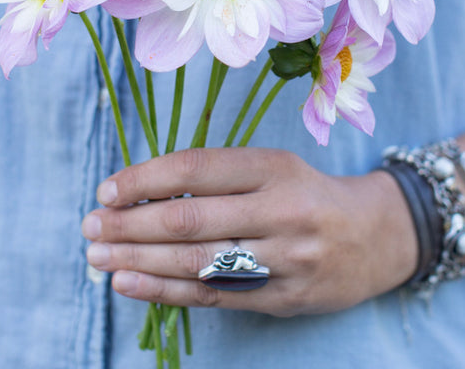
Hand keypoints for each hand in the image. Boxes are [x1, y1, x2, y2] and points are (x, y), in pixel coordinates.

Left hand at [82, 148, 416, 316]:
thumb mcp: (272, 167)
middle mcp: (281, 209)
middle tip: (90, 226)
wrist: (374, 236)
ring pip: (197, 261)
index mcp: (274, 166)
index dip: (146, 178)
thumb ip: (217, 176)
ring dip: (138, 259)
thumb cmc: (307, 193)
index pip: (196, 168)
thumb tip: (141, 190)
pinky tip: (129, 282)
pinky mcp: (283, 297)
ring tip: (97, 257)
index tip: (107, 189)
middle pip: (191, 217)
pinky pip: (214, 295)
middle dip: (131, 223)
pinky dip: (164, 290)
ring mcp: (285, 258)